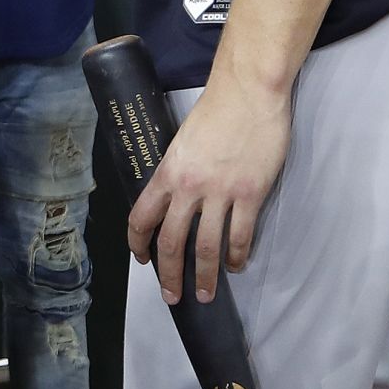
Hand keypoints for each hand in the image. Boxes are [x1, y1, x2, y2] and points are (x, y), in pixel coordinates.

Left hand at [126, 69, 291, 304]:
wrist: (248, 92)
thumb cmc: (217, 110)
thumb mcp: (183, 141)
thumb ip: (178, 171)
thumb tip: (176, 198)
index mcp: (168, 173)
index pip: (142, 217)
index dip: (138, 244)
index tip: (141, 260)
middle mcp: (189, 187)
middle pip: (171, 241)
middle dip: (169, 274)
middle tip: (172, 296)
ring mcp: (221, 192)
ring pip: (206, 246)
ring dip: (204, 275)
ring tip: (205, 293)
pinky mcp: (250, 193)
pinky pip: (240, 235)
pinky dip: (236, 255)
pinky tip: (235, 265)